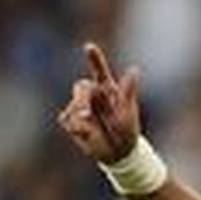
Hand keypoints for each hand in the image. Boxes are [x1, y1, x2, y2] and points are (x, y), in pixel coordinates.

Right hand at [56, 42, 140, 163]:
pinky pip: (66, 119)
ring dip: (79, 115)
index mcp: (108, 90)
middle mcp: (93, 95)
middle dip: (82, 99)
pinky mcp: (72, 120)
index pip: (99, 71)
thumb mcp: (128, 113)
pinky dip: (75, 128)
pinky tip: (85, 134)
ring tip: (89, 125)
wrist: (119, 153)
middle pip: (81, 87)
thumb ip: (127, 91)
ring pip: (73, 104)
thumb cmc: (126, 130)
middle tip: (87, 114)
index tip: (89, 47)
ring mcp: (80, 106)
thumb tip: (134, 69)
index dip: (94, 58)